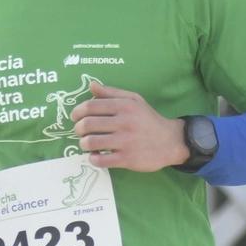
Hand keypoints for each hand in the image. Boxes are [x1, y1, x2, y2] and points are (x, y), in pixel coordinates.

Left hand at [71, 83, 185, 171]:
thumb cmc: (148, 119)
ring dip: (83, 144)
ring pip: (91, 143)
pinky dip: (93, 159)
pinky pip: (101, 160)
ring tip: (87, 144)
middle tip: (80, 131)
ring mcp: (125, 141)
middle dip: (78, 129)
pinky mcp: (127, 159)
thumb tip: (91, 85)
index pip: (91, 106)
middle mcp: (124, 122)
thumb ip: (111, 93)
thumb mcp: (134, 100)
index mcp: (124, 106)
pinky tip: (96, 156)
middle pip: (88, 124)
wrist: (170, 141)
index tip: (74, 117)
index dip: (77, 112)